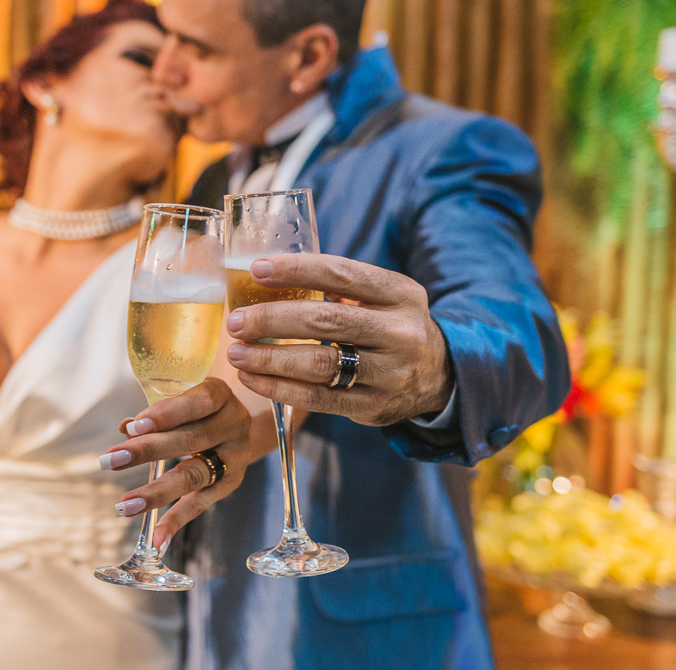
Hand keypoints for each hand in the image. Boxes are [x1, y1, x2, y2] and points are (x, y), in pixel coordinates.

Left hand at [99, 378, 250, 550]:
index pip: (197, 402)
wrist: (237, 426)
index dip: (166, 414)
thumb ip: (156, 413)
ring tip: (125, 505)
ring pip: (194, 474)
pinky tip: (158, 538)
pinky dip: (177, 520)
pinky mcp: (230, 484)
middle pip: (190, 439)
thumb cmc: (198, 407)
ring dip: (157, 492)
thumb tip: (124, 429)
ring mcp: (234, 457)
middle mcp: (233, 424)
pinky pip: (202, 503)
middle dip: (147, 451)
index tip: (133, 427)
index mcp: (220, 394)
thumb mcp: (182, 399)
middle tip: (110, 460)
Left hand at [225, 253, 453, 425]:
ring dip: (270, 358)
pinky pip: (319, 398)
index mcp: (400, 293)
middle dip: (272, 320)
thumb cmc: (390, 326)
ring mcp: (390, 373)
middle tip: (237, 321)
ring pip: (319, 364)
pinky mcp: (374, 406)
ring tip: (237, 353)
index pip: (342, 274)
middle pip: (325, 321)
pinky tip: (253, 378)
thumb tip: (266, 274)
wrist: (439, 377)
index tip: (256, 269)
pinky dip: (279, 388)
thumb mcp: (382, 297)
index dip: (296, 270)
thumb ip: (339, 285)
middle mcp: (400, 332)